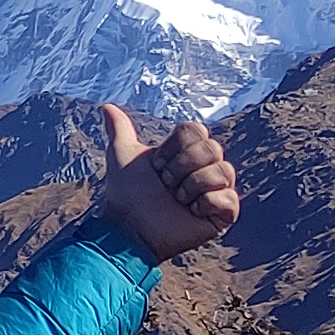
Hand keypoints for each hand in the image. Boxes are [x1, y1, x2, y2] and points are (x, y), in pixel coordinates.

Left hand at [97, 105, 239, 257]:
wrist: (130, 228)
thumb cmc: (128, 194)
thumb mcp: (122, 155)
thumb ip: (120, 129)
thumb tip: (106, 106)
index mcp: (188, 152)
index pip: (196, 130)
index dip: (173, 148)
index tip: (157, 166)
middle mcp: (206, 168)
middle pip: (212, 148)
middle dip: (181, 167)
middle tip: (166, 184)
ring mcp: (217, 191)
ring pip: (224, 170)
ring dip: (192, 185)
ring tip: (177, 199)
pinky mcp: (224, 214)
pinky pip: (229, 197)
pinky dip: (206, 203)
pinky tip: (191, 212)